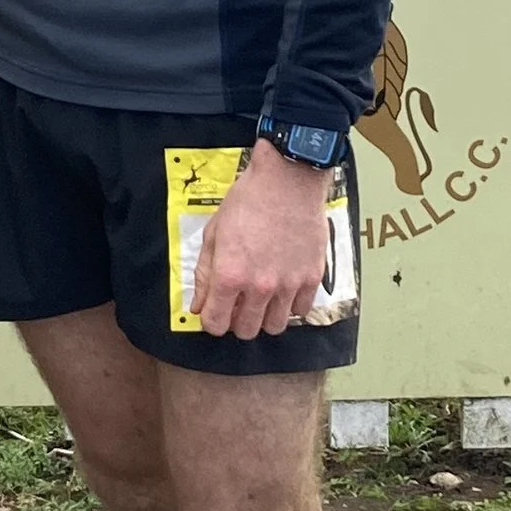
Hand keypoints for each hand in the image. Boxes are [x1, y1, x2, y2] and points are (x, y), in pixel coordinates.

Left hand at [191, 141, 332, 338]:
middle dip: (237, 321)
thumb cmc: (248, 201)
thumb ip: (204, 274)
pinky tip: (284, 287)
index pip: (216, 324)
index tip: (215, 312)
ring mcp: (289, 285)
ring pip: (275, 327)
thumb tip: (198, 306)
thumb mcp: (214, 233)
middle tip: (238, 303)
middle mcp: (259, 287)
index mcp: (230, 275)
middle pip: (246, 331)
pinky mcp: (312, 278)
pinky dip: (291, 305)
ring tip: (263, 297)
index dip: (212, 321)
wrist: (288, 180)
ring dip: (265, 317)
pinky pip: (301, 310)